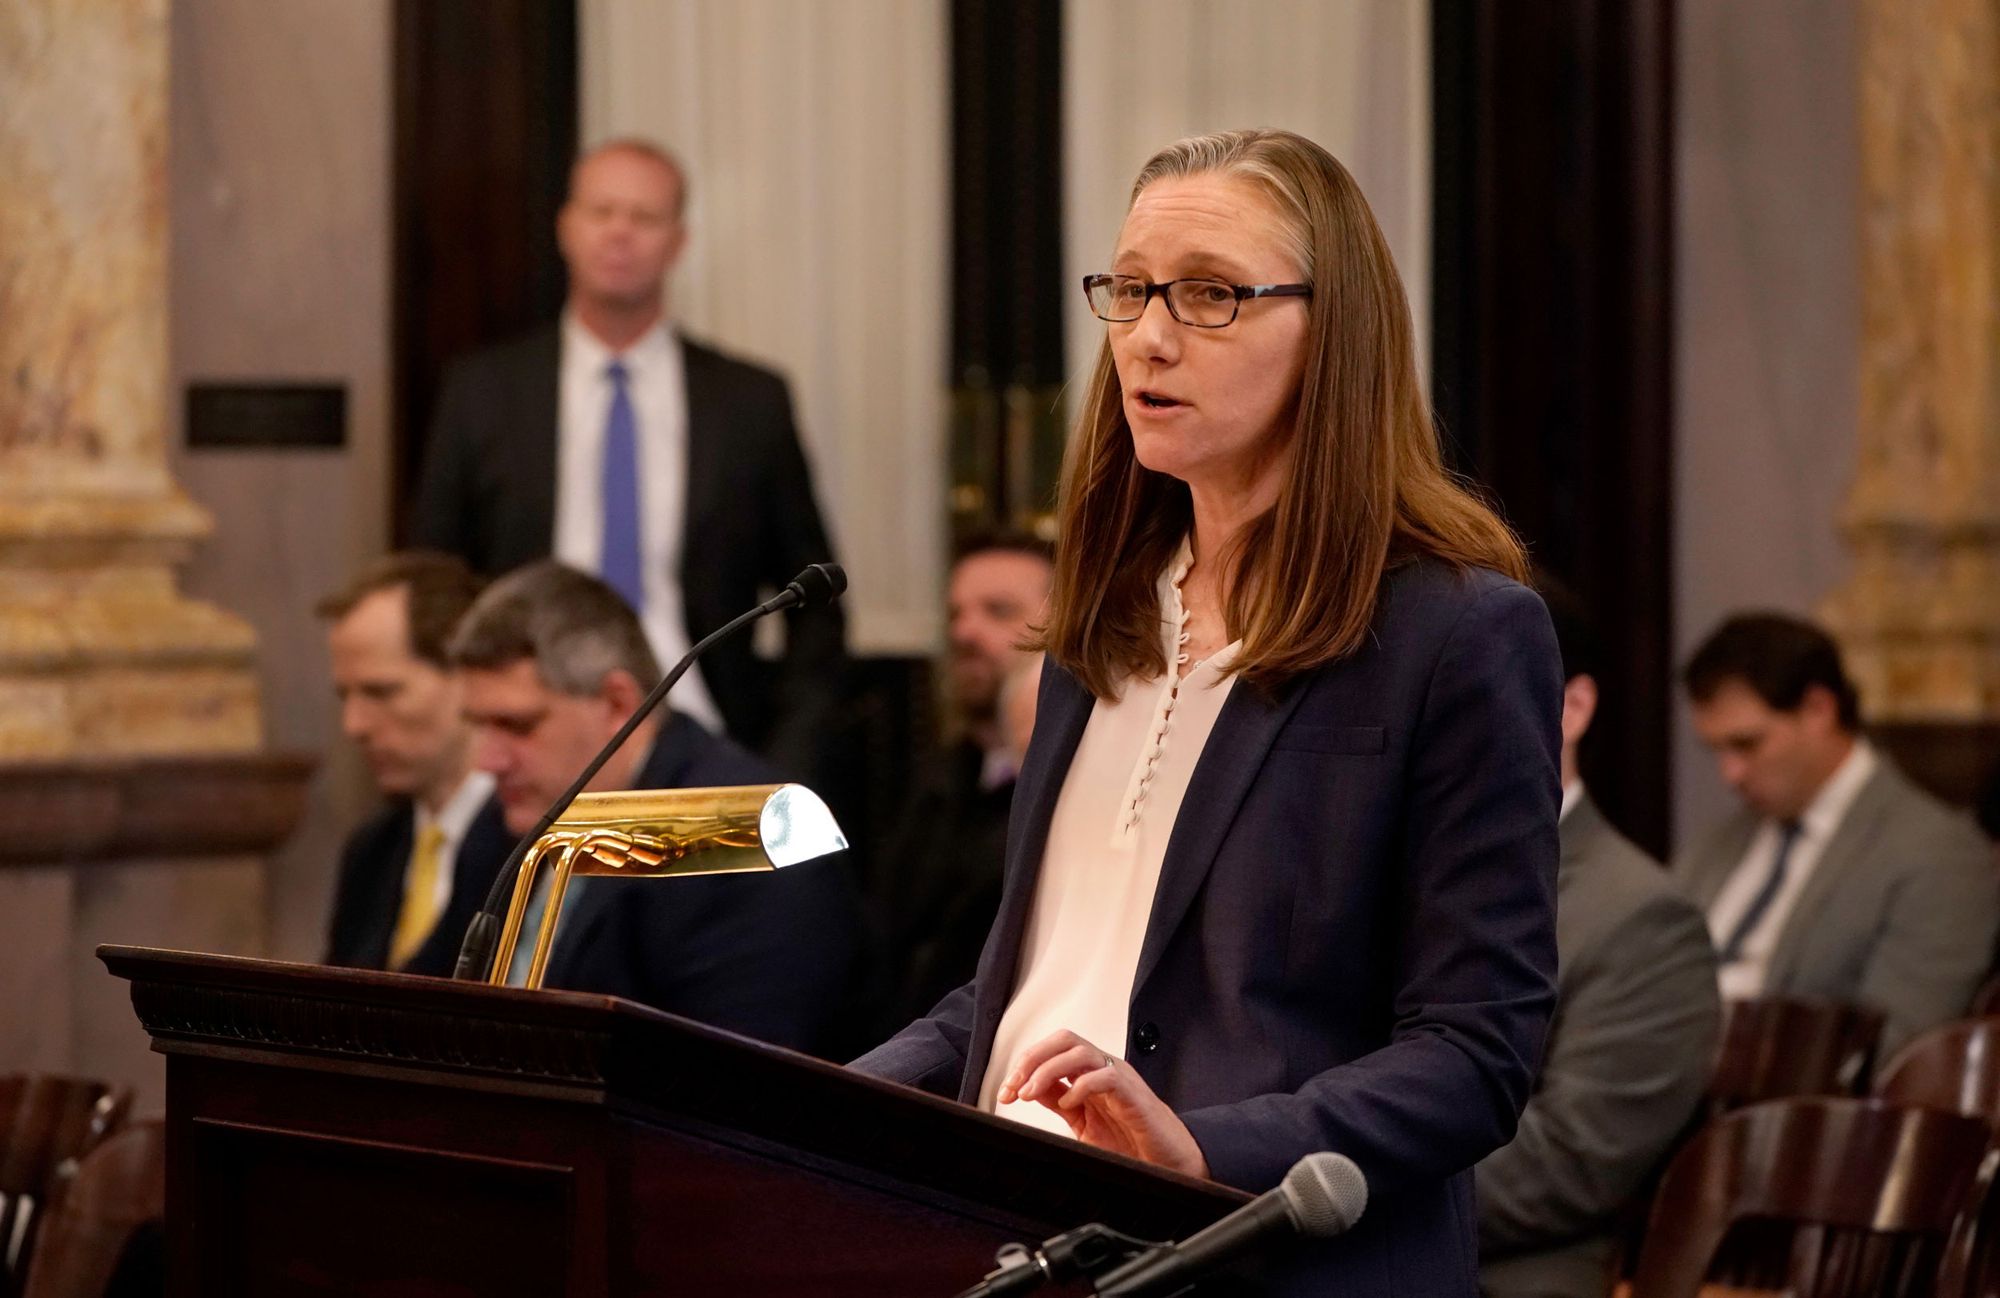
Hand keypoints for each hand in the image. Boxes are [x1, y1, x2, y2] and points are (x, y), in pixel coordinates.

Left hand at [995, 1029, 1209, 1178]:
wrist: (1168, 1164)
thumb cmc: (1132, 1143)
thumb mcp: (1083, 1122)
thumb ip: (1059, 1101)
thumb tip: (1026, 1088)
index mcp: (1089, 1074)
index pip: (1052, 1051)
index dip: (1024, 1067)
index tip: (1004, 1093)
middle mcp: (1102, 1069)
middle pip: (1063, 1040)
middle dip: (1031, 1059)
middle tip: (1013, 1087)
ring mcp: (1119, 1078)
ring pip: (1080, 1052)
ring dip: (1048, 1069)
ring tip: (1030, 1093)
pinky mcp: (1133, 1094)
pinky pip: (1106, 1076)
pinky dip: (1081, 1086)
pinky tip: (1070, 1104)